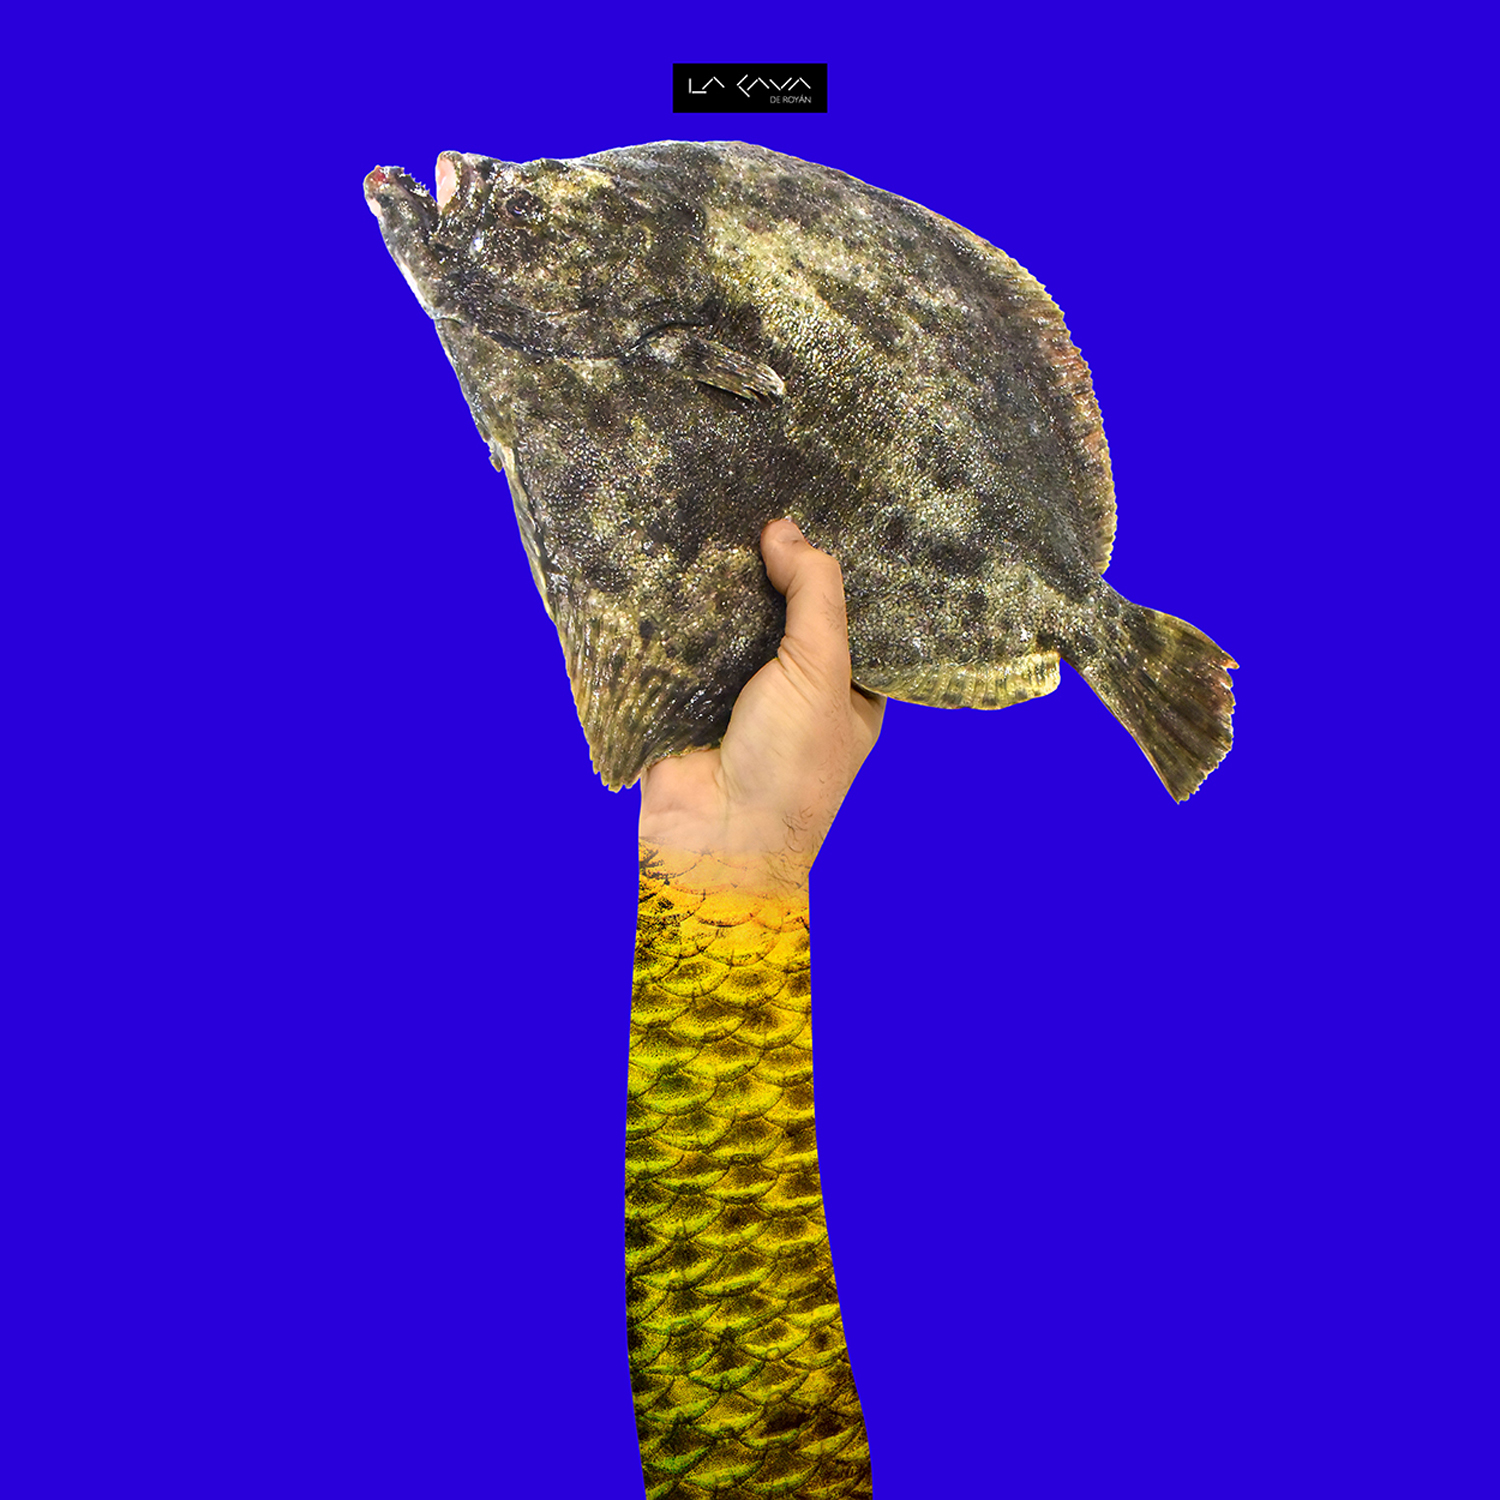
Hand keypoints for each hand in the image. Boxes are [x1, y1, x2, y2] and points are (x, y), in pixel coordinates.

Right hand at [637, 519, 885, 883]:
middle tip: (757, 501)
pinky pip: (679, 646)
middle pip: (781, 615)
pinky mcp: (684, 699)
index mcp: (846, 692)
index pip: (844, 618)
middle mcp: (794, 691)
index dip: (831, 572)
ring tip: (711, 516)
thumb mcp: (822, 670)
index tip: (819, 511)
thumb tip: (784, 528)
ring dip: (718, 587)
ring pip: (728, 626)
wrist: (715, 835)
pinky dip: (674, 612)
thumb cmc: (791, 764)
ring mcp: (736, 695)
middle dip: (768, 571)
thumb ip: (814, 594)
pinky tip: (669, 559)